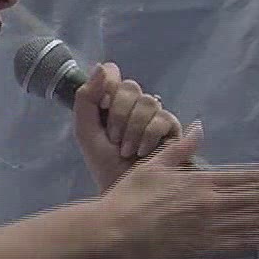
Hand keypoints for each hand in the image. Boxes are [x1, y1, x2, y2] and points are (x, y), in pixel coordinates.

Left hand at [73, 62, 181, 192]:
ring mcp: (154, 114)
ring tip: (127, 151)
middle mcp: (134, 104)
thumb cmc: (105, 165)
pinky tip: (142, 152)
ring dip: (132, 130)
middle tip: (114, 140)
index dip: (107, 85)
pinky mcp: (172, 127)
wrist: (125, 192)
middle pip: (129, 86)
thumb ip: (86, 99)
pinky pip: (161, 118)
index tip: (101, 108)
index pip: (112, 73)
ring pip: (147, 102)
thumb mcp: (86, 132)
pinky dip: (147, 137)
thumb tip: (101, 66)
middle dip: (118, 116)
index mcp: (111, 101)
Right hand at [95, 125, 258, 258]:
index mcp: (202, 181)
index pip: (251, 177)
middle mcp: (212, 204)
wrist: (110, 235)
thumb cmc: (127, 198)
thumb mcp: (153, 165)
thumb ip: (180, 148)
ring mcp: (210, 229)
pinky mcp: (204, 250)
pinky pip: (243, 244)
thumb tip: (199, 128)